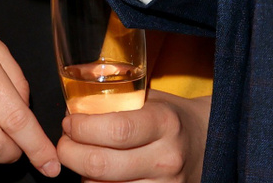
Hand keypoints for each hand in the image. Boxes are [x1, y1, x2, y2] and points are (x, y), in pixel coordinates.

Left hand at [57, 91, 207, 182]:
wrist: (208, 144)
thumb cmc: (171, 118)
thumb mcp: (150, 99)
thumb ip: (115, 97)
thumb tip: (71, 100)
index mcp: (164, 122)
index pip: (115, 130)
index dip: (82, 128)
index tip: (69, 122)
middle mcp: (166, 158)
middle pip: (101, 165)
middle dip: (70, 153)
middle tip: (65, 144)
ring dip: (82, 175)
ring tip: (83, 160)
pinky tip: (99, 177)